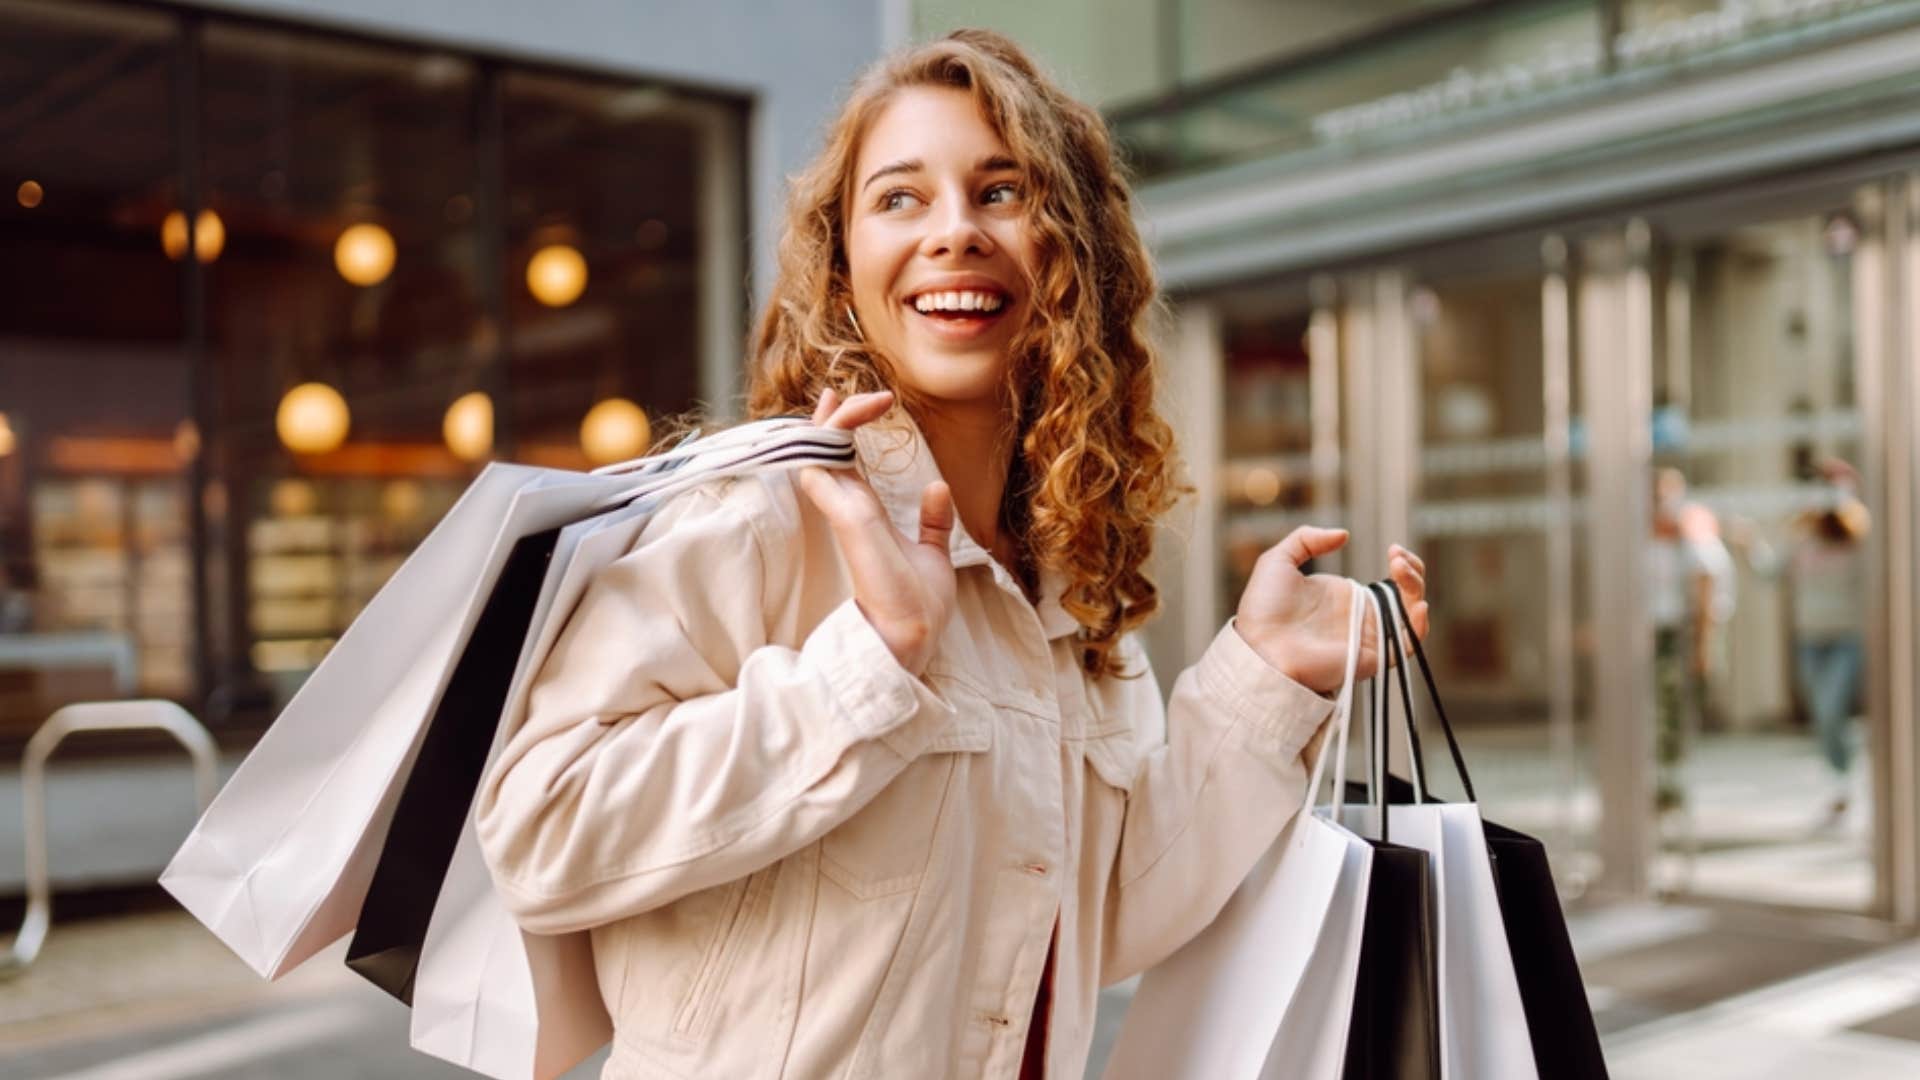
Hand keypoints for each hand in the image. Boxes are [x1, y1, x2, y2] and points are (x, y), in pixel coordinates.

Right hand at [795, 388, 956, 675]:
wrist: (914, 635)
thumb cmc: (918, 605)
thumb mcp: (934, 555)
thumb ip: (932, 522)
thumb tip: (938, 487)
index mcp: (867, 516)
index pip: (845, 463)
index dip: (845, 430)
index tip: (866, 403)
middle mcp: (851, 512)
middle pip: (827, 452)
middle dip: (832, 416)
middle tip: (836, 389)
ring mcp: (846, 515)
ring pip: (822, 453)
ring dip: (831, 420)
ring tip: (840, 396)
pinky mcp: (849, 520)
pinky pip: (823, 470)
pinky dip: (826, 442)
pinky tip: (832, 422)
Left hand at [1232, 529, 1428, 694]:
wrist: (1258, 645)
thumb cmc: (1262, 609)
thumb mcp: (1279, 560)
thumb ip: (1307, 539)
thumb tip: (1344, 535)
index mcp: (1347, 598)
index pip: (1390, 582)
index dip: (1403, 563)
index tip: (1394, 549)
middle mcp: (1363, 618)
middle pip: (1407, 596)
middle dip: (1413, 571)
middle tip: (1397, 556)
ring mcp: (1369, 637)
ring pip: (1412, 616)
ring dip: (1416, 589)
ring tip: (1400, 567)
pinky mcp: (1371, 657)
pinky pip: (1407, 646)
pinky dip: (1420, 627)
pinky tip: (1418, 604)